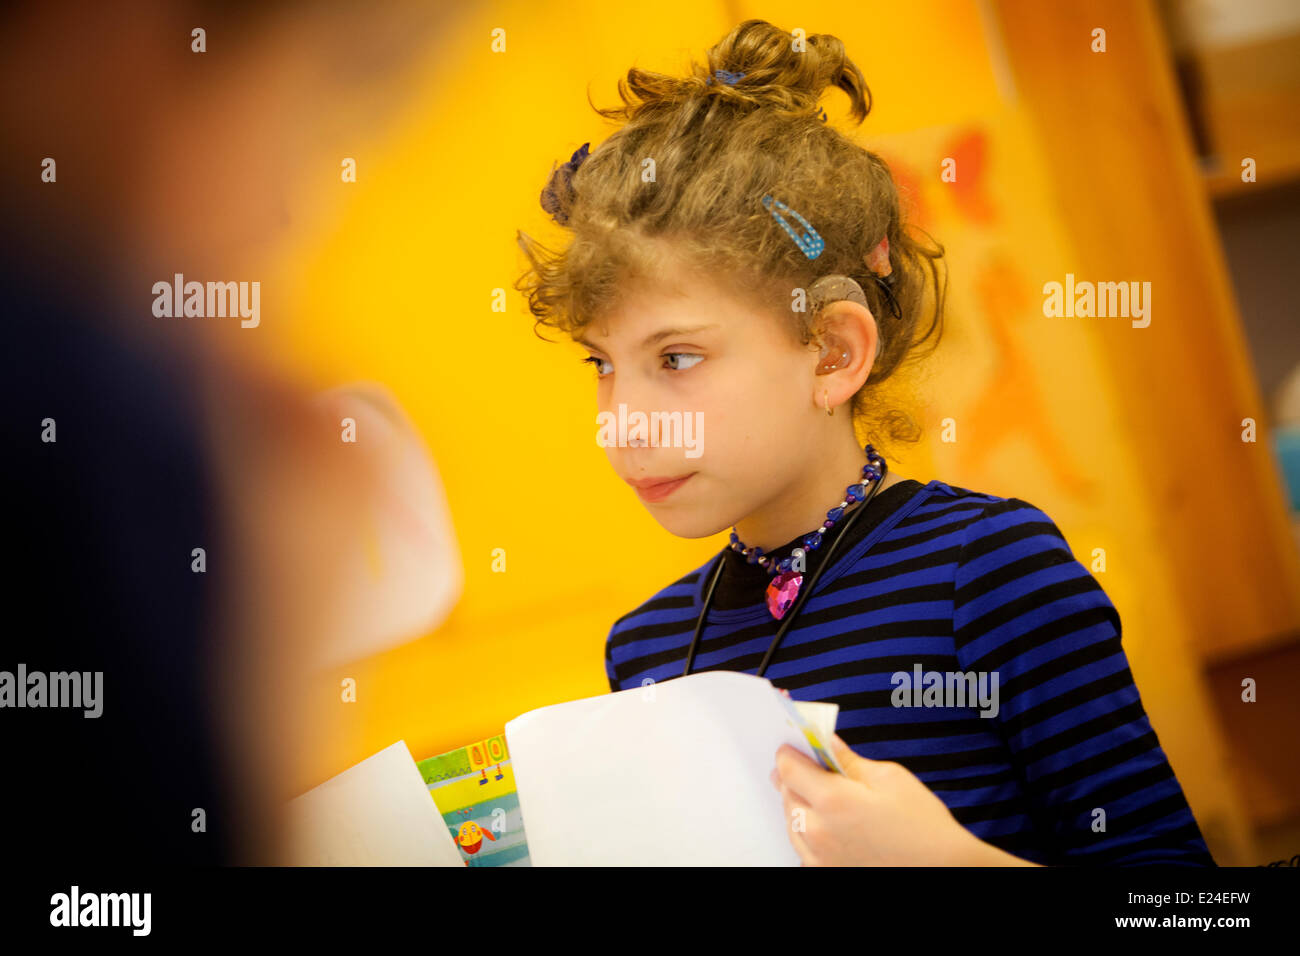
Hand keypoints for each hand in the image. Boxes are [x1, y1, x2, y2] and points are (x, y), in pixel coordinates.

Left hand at [771, 733, 1036, 865]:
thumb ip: (849, 760)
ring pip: (791, 821)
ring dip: (797, 803)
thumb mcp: (890, 779)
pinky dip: (806, 831)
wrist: (943, 870)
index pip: (789, 768)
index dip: (788, 752)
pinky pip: (802, 847)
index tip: (792, 744)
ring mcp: (819, 857)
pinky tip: (823, 823)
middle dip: (791, 775)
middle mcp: (819, 832)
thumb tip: (828, 744)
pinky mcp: (824, 873)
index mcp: (833, 801)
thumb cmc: (924, 828)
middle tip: (803, 764)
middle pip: (786, 794)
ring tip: (815, 793)